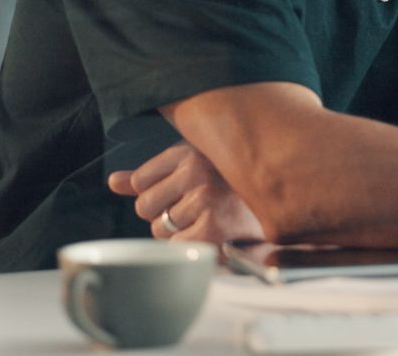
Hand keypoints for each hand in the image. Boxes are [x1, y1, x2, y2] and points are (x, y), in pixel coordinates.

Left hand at [106, 141, 264, 242]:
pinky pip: (176, 246)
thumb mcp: (193, 167)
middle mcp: (196, 169)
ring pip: (159, 229)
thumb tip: (113, 182)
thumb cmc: (233, 188)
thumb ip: (151, 175)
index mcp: (190, 150)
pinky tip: (215, 234)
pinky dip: (192, 248)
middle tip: (200, 209)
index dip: (160, 192)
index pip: (140, 180)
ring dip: (179, 233)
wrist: (284, 203)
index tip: (187, 192)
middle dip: (166, 214)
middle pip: (145, 206)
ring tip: (210, 220)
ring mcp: (204, 198)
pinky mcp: (212, 226)